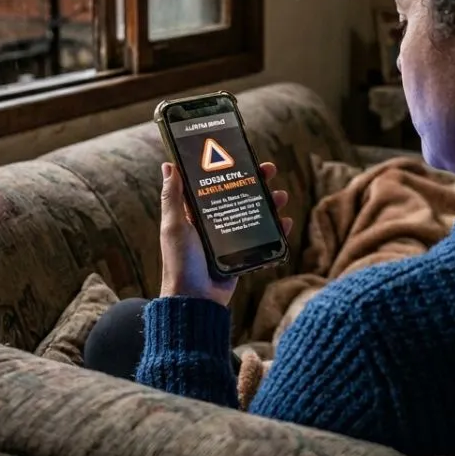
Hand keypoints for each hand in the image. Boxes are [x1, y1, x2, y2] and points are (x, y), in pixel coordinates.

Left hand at [158, 161, 292, 306]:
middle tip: (269, 171)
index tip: (244, 156)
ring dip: (270, 202)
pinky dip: (277, 230)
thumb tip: (169, 166)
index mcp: (196, 213)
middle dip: (256, 181)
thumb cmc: (180, 262)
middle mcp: (214, 222)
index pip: (216, 183)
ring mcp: (229, 238)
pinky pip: (263, 238)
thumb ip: (172, 197)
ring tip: (281, 196)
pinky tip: (286, 223)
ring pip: (254, 213)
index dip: (231, 168)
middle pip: (239, 194)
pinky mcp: (241, 254)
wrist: (195, 300)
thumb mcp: (174, 226)